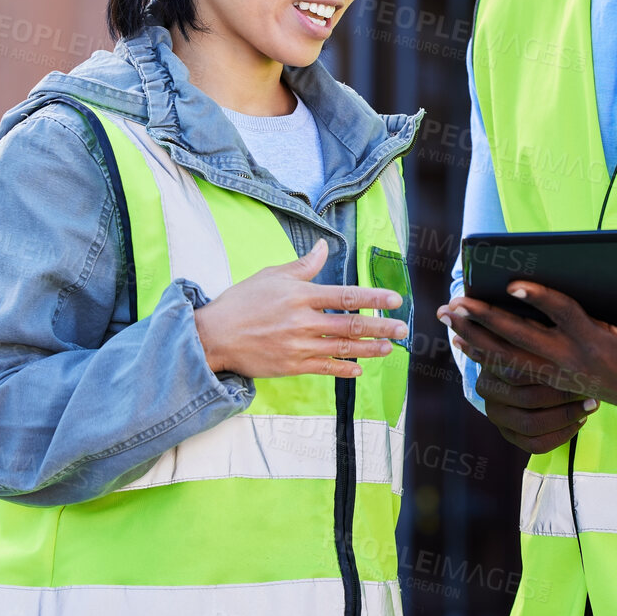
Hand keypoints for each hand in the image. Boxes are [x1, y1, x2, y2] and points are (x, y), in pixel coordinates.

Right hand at [195, 238, 408, 378]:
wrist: (214, 336)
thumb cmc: (242, 302)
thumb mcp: (272, 275)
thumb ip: (303, 265)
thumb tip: (324, 247)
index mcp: (301, 295)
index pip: (347, 296)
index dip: (374, 298)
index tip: (394, 300)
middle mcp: (303, 321)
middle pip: (351, 325)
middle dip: (381, 327)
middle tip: (402, 329)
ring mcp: (299, 346)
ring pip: (343, 348)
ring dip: (369, 348)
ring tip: (389, 348)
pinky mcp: (292, 365)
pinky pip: (325, 368)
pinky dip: (344, 368)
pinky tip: (359, 367)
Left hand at [441, 281, 616, 426]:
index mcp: (598, 343)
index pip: (563, 315)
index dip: (539, 298)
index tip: (513, 282)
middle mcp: (573, 360)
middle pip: (521, 338)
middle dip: (487, 319)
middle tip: (457, 301)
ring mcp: (561, 373)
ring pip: (510, 357)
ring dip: (478, 337)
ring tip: (449, 319)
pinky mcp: (556, 381)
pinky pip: (514, 369)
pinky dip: (488, 355)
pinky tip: (465, 342)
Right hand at [474, 361, 597, 453]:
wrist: (514, 372)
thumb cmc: (530, 354)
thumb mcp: (532, 345)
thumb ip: (546, 349)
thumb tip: (578, 357)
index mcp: (491, 366)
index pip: (521, 373)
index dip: (553, 375)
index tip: (580, 371)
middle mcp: (489, 393)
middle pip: (529, 400)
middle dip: (565, 398)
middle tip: (590, 392)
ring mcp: (496, 417)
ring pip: (532, 426)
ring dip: (566, 417)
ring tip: (589, 407)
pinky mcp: (508, 435)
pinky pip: (536, 445)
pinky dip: (562, 435)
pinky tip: (578, 422)